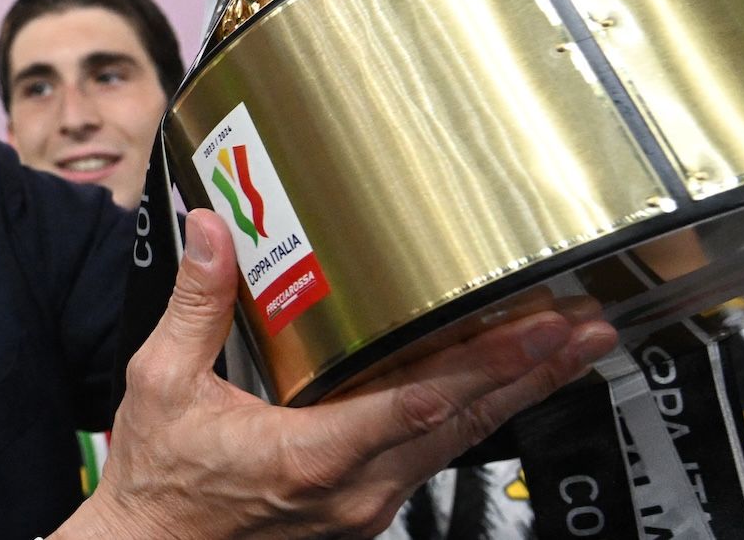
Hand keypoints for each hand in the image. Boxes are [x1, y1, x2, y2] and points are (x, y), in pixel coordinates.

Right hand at [56, 211, 611, 539]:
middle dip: (531, 373)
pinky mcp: (362, 511)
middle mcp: (355, 490)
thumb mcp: (163, 384)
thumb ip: (197, 304)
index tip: (538, 329)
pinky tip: (494, 387)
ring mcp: (364, 507)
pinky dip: (468, 415)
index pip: (421, 404)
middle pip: (463, 424)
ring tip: (562, 351)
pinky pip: (430, 457)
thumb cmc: (159, 482)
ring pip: (456, 444)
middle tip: (585, 330)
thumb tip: (210, 233)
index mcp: (313, 456)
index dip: (489, 364)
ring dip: (513, 394)